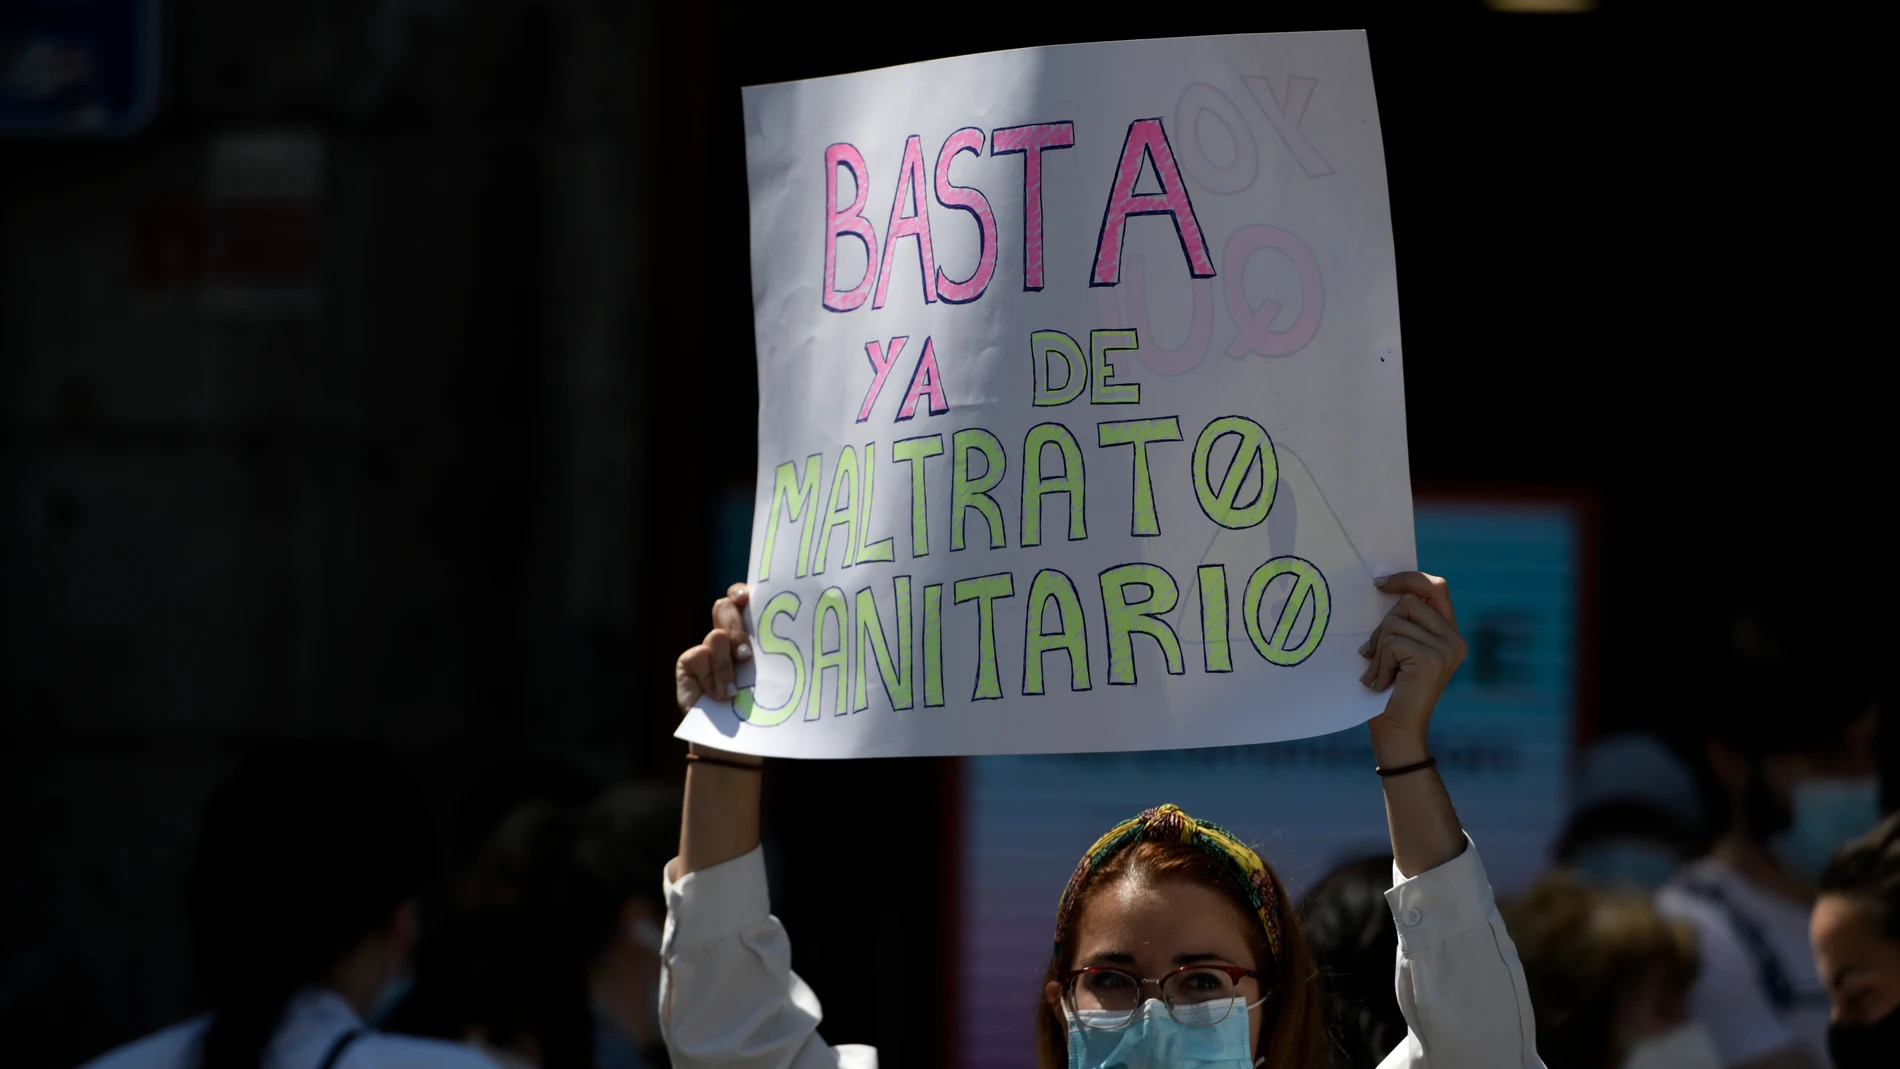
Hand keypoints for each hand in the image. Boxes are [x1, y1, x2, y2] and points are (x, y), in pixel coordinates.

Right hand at [675, 582, 759, 764]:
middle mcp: (726, 634)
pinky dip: (712, 678)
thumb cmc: (760, 705)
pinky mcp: (689, 662)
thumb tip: (794, 632)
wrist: (735, 739)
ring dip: (727, 665)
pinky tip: (718, 696)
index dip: (741, 591)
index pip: (741, 598)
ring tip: (733, 690)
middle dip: (738, 627)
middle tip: (746, 656)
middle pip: (724, 607)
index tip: (749, 597)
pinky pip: (699, 656)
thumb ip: (773, 651)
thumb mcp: (771, 675)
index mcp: (748, 630)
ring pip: (716, 636)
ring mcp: (706, 647)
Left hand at [1358, 571, 1465, 762]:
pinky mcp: (1432, 659)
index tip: (1379, 585)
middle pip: (1409, 602)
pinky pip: (1392, 641)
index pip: (1436, 587)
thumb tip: (1382, 588)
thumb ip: (1402, 623)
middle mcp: (1455, 639)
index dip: (1409, 579)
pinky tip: (1383, 682)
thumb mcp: (1400, 650)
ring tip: (1379, 673)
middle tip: (1372, 654)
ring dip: (1378, 648)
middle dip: (1382, 626)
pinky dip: (1380, 661)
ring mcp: (1446, 648)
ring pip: (1395, 621)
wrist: (1398, 730)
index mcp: (1449, 633)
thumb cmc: (1391, 690)